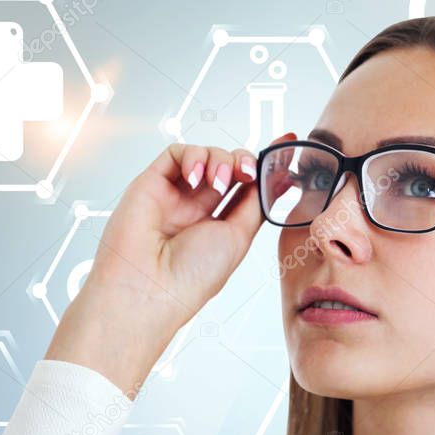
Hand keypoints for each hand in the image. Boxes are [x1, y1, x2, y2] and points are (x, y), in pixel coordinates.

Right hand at [45, 134, 296, 394]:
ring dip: (220, 160)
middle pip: (228, 167)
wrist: (148, 287)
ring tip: (218, 182)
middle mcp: (196, 210)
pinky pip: (177, 153)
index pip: (245, 188)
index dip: (264, 169)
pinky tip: (195, 177)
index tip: (286, 147)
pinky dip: (193, 156)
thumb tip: (278, 178)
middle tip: (247, 172)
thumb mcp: (239, 238)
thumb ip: (256, 203)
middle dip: (244, 162)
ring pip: (206, 155)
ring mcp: (174, 196)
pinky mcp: (151, 183)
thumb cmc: (192, 276)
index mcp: (219, 228)